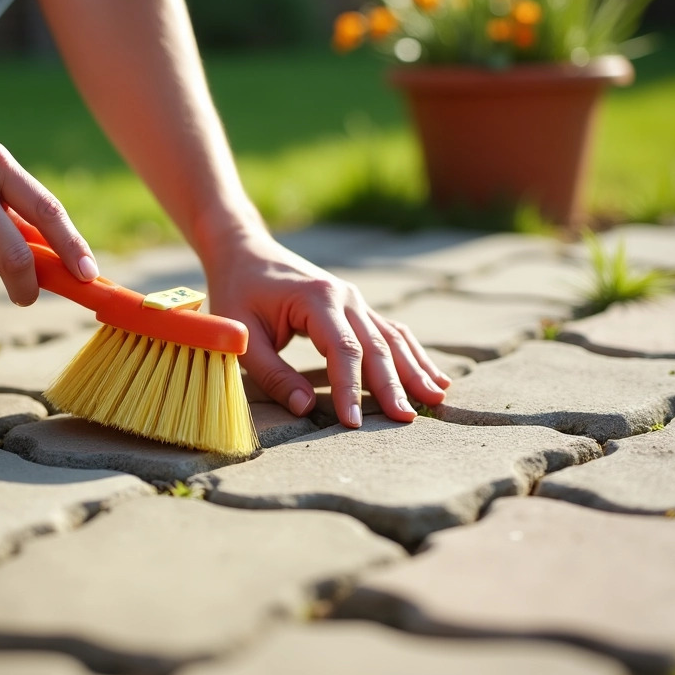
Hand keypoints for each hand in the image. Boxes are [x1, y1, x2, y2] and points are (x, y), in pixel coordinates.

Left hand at [205, 230, 450, 428]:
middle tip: (406, 420)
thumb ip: (272, 372)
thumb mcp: (242, 334)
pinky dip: (412, 356)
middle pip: (376, 346)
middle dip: (393, 385)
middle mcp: (345, 297)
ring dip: (414, 370)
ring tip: (437, 400)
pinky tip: (434, 378)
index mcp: (317, 300)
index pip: (342, 350)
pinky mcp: (356, 308)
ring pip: (392, 339)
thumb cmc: (238, 292)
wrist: (245, 252)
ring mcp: (355, 301)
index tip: (353, 422)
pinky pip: (390, 333)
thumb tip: (306, 409)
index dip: (350, 388)